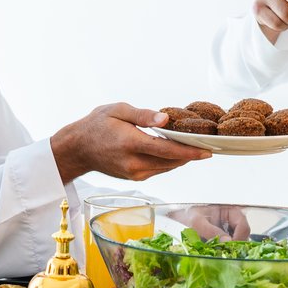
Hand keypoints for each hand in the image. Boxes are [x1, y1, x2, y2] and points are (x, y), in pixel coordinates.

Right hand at [51, 103, 211, 181]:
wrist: (78, 149)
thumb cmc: (97, 124)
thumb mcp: (118, 110)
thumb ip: (143, 115)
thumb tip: (166, 120)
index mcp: (130, 143)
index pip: (167, 150)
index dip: (189, 151)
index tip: (208, 151)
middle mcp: (133, 163)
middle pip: (171, 161)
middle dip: (191, 154)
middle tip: (209, 144)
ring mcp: (134, 173)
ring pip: (167, 167)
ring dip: (181, 158)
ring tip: (196, 146)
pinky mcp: (134, 177)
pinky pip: (159, 169)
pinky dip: (169, 161)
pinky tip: (175, 150)